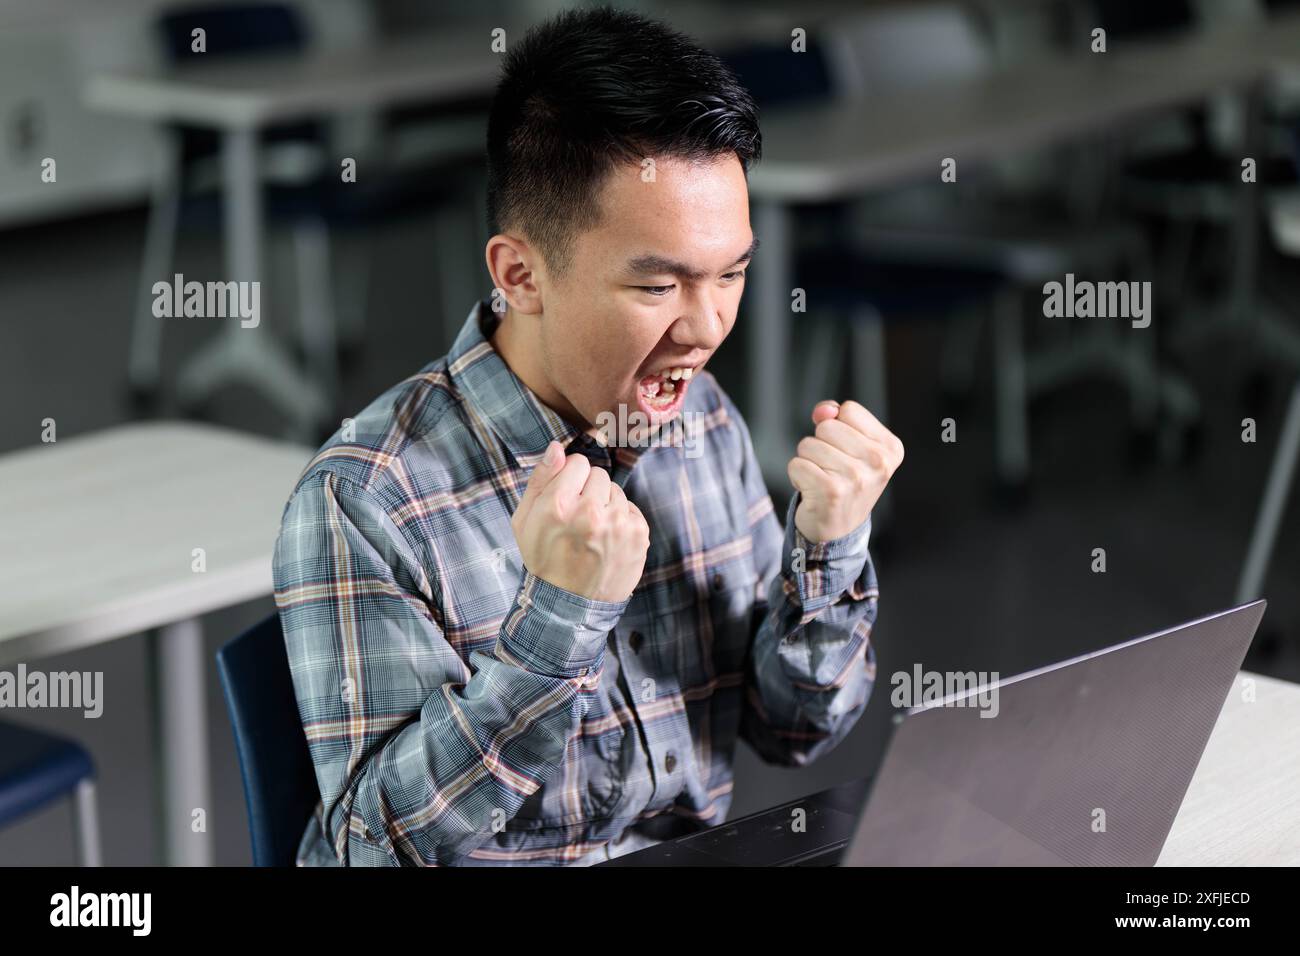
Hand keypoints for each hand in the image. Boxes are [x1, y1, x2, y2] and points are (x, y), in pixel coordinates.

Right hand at [511, 441, 650, 601]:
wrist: (569, 605)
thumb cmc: (544, 559)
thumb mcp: (525, 521)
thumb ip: (540, 480)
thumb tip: (557, 447)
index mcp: (558, 506)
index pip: (577, 462)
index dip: (570, 478)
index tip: (566, 498)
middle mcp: (590, 512)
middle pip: (598, 474)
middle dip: (588, 490)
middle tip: (578, 519)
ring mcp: (618, 524)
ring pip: (616, 491)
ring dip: (605, 505)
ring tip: (592, 533)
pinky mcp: (639, 535)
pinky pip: (631, 508)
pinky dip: (621, 520)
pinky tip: (607, 540)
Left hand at [788, 400, 903, 542]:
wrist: (839, 530)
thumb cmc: (844, 482)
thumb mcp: (850, 446)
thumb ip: (835, 418)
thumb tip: (824, 410)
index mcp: (890, 447)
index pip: (849, 410)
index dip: (838, 426)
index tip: (846, 451)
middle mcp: (878, 462)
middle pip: (827, 426)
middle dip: (820, 444)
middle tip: (831, 469)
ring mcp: (856, 477)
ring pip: (808, 444)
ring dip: (808, 461)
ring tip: (822, 480)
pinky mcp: (831, 491)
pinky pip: (796, 464)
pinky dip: (797, 476)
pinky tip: (813, 491)